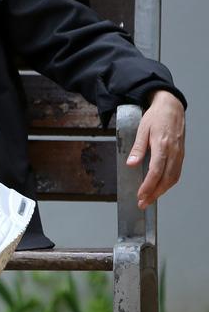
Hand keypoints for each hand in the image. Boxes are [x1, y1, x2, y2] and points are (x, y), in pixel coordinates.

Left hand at [127, 89, 185, 208]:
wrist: (171, 108)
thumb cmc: (155, 117)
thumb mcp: (141, 129)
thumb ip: (137, 148)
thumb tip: (130, 164)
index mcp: (162, 145)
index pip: (156, 171)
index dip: (148, 186)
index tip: (140, 195)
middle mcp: (174, 152)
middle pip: (166, 179)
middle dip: (154, 193)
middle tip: (143, 203)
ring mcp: (179, 154)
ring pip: (173, 178)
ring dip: (162, 191)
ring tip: (150, 199)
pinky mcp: (181, 155)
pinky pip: (176, 173)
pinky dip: (168, 183)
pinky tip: (160, 187)